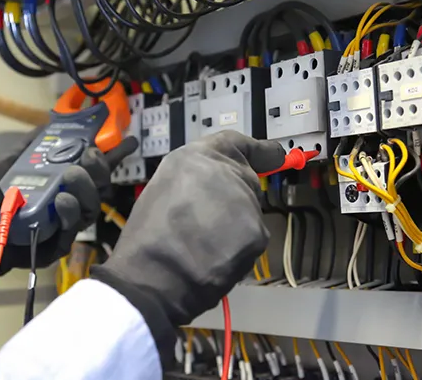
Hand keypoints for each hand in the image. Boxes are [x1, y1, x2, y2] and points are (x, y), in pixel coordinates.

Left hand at [0, 129, 136, 298]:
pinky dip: (69, 212)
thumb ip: (33, 144)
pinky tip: (61, 200)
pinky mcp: (56, 243)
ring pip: (91, 207)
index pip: (95, 168)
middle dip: (100, 169)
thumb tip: (51, 122)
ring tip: (72, 175)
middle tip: (90, 156)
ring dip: (86, 188)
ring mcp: (65, 223)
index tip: (131, 141)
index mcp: (64, 182)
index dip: (115, 155)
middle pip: (100, 186)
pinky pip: (71, 228)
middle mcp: (71, 201)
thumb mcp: (11, 161)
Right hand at [92, 130, 284, 363]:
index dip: (257, 151)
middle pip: (247, 182)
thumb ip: (193, 180)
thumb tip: (215, 187)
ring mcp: (243, 200)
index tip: (273, 155)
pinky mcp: (257, 230)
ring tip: (203, 245)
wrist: (152, 277)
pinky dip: (240, 250)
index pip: (235, 143)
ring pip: (250, 213)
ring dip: (236, 229)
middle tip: (208, 225)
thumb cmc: (148, 240)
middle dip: (235, 201)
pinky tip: (216, 257)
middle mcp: (222, 171)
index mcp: (193, 157)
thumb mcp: (162, 190)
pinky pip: (253, 238)